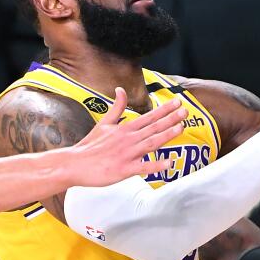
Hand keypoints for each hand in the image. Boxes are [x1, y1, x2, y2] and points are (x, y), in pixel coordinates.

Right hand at [67, 88, 183, 186]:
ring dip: (166, 135)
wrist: (74, 164)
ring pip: (151, 143)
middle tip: (185, 111)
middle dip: (171, 118)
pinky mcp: (123, 169)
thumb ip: (116, 107)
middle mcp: (128, 139)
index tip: (177, 102)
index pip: (148, 116)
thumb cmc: (89, 146)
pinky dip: (156, 165)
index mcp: (124, 129)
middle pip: (153, 127)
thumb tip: (120, 89)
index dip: (165, 109)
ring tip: (181, 128)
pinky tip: (169, 163)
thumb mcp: (103, 123)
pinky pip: (143, 167)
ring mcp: (127, 154)